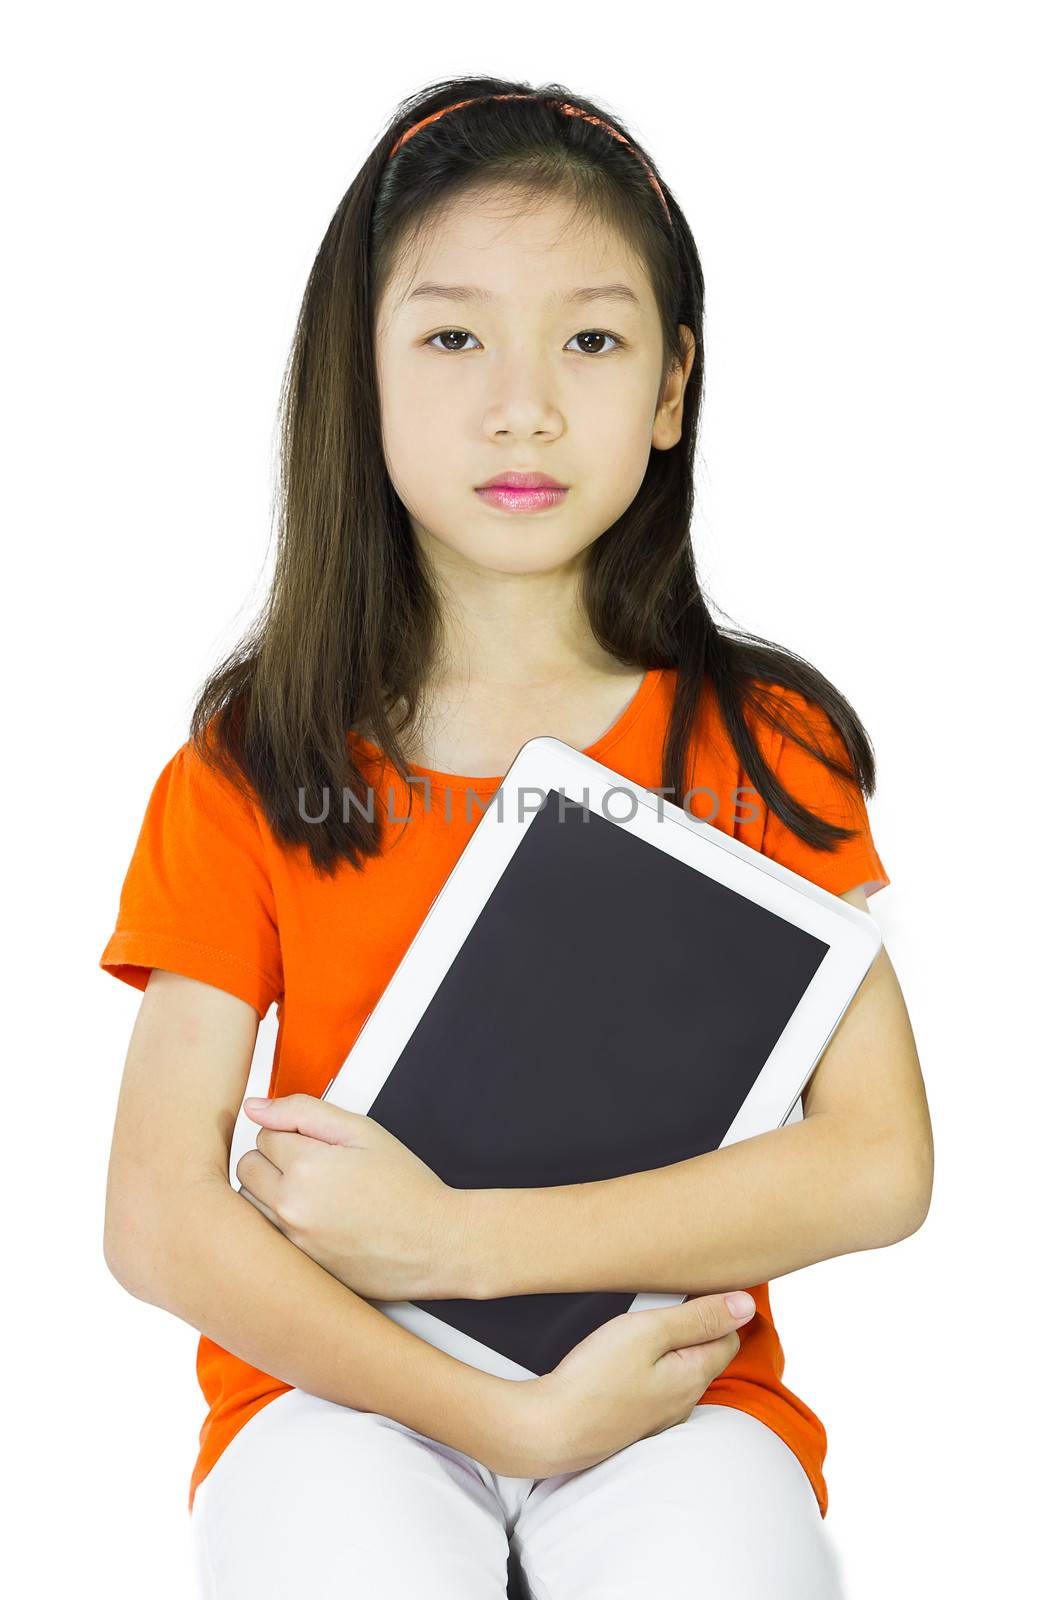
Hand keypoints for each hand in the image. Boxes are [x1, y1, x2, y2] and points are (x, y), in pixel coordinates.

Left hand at [235, 1094, 467, 1301]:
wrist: (435, 1244)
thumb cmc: (406, 1187)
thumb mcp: (363, 1131)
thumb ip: (303, 1111)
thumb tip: (254, 1106)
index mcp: (306, 1167)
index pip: (264, 1133)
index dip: (293, 1134)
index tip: (320, 1145)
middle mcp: (291, 1208)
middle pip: (247, 1167)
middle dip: (273, 1160)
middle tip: (314, 1166)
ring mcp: (291, 1242)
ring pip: (247, 1204)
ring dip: (269, 1193)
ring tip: (312, 1194)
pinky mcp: (296, 1267)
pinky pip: (263, 1236)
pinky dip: (277, 1224)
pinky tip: (311, 1221)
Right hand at [521, 1291, 756, 1477]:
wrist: (549, 1429)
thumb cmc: (594, 1377)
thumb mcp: (648, 1331)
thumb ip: (698, 1317)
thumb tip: (746, 1305)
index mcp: (693, 1377)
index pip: (729, 1337)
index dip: (716, 1308)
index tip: (690, 1289)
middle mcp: (682, 1402)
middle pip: (702, 1354)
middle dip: (689, 1327)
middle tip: (655, 1305)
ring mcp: (656, 1418)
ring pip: (675, 1372)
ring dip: (663, 1348)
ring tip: (633, 1329)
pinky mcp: (632, 1423)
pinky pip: (651, 1388)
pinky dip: (644, 1369)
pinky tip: (617, 1360)